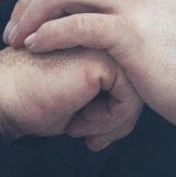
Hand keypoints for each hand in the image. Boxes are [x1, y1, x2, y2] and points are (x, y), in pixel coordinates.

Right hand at [0, 45, 145, 150]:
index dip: (119, 117)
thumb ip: (115, 101)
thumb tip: (138, 114)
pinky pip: (130, 99)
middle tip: (90, 138)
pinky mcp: (103, 58)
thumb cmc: (32, 100)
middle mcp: (108, 38)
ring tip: (77, 126)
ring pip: (140, 95)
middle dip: (119, 124)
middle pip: (141, 88)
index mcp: (103, 43)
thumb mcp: (84, 103)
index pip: (136, 82)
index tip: (94, 135)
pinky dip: (107, 120)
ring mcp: (107, 44)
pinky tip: (76, 118)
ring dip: (111, 124)